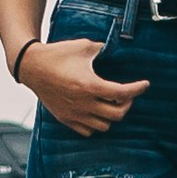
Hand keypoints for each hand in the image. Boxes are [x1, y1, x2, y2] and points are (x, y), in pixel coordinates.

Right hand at [15, 36, 142, 134]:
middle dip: (127, 104)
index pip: (122, 93)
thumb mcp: (84, 46)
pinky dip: (96, 124)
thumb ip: (103, 49)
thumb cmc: (56, 55)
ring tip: (111, 103)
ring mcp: (74, 114)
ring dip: (112, 115)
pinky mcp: (65, 118)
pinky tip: (96, 111)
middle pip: (117, 114)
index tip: (145, 84)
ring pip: (104, 126)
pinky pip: (87, 131)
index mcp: (90, 85)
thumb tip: (115, 49)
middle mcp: (84, 103)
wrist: (31, 66)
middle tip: (126, 95)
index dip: (137, 89)